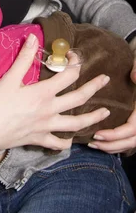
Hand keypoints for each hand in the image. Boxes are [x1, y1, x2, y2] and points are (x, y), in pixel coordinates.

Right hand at [0, 34, 110, 151]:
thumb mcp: (9, 78)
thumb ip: (24, 58)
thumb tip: (33, 37)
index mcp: (43, 93)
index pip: (67, 75)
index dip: (74, 63)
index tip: (74, 56)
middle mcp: (49, 110)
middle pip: (78, 98)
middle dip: (94, 87)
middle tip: (105, 80)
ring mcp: (46, 126)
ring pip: (76, 123)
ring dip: (92, 118)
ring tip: (105, 113)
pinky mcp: (39, 139)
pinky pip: (58, 143)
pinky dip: (66, 141)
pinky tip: (71, 139)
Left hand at [87, 36, 135, 152]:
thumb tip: (134, 76)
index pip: (132, 128)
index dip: (115, 134)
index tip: (98, 133)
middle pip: (131, 141)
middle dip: (112, 144)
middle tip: (92, 142)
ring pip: (131, 143)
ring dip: (113, 147)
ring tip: (94, 144)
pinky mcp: (135, 122)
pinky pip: (129, 140)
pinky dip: (117, 145)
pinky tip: (103, 143)